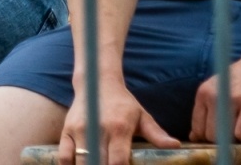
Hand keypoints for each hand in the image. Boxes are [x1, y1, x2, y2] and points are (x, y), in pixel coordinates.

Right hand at [58, 81, 177, 164]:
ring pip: (81, 163)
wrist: (97, 83)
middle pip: (98, 164)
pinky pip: (64, 158)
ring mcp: (80, 130)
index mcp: (120, 128)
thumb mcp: (142, 117)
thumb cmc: (124, 104)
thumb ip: (157, 134)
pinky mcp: (66, 131)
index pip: (118, 161)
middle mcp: (99, 129)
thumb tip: (176, 145)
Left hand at [190, 55, 240, 144]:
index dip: (206, 138)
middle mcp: (215, 95)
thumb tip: (194, 137)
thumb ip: (206, 108)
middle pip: (209, 134)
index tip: (218, 138)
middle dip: (221, 140)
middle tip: (232, 136)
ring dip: (233, 141)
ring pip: (224, 136)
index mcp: (204, 92)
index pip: (197, 128)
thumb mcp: (218, 87)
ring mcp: (233, 99)